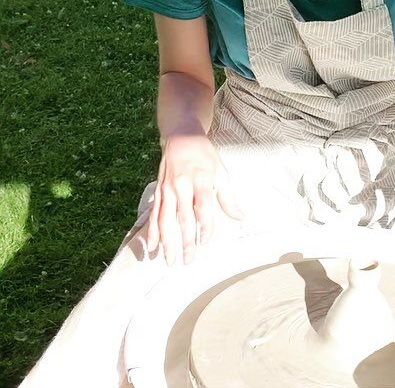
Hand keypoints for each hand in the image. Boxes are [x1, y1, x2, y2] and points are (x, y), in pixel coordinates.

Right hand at [146, 134, 243, 265]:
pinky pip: (154, 214)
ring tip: (169, 260)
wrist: (181, 137)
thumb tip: (240, 217)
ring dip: (166, 241)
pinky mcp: (158, 191)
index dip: (204, 225)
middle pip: (183, 217)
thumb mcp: (221, 171)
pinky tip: (151, 247)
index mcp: (201, 179)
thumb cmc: (205, 156)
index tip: (204, 242)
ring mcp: (167, 189)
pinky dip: (151, 231)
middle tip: (188, 261)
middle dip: (185, 241)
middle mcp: (182, 185)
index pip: (203, 207)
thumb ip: (227, 197)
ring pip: (165, 219)